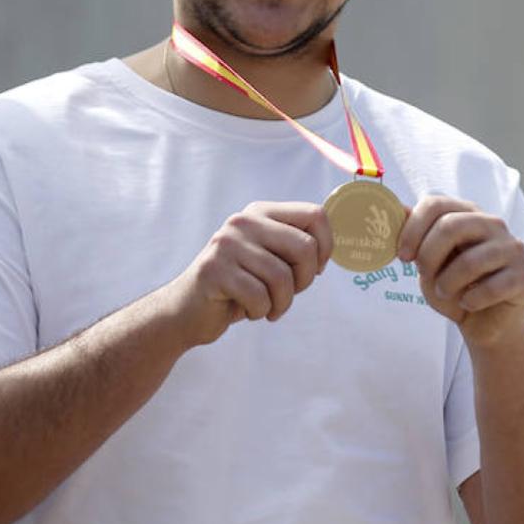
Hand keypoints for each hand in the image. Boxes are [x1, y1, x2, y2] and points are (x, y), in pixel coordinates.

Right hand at [161, 202, 332, 345]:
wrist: (187, 311)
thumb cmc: (239, 287)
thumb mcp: (269, 258)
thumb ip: (295, 246)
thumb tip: (336, 243)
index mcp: (261, 212)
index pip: (315, 215)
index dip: (327, 246)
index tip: (316, 269)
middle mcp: (244, 222)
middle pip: (305, 247)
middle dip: (305, 280)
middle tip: (289, 294)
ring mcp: (226, 244)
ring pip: (282, 277)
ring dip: (281, 303)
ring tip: (268, 307)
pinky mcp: (214, 270)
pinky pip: (259, 296)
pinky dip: (260, 311)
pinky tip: (249, 311)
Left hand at [398, 196, 523, 345]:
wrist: (485, 323)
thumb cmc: (454, 288)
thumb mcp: (427, 261)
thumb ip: (414, 236)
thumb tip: (393, 209)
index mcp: (466, 214)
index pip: (435, 203)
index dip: (412, 229)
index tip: (403, 257)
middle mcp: (492, 223)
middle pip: (451, 226)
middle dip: (429, 256)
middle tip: (424, 276)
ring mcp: (512, 247)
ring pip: (470, 261)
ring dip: (448, 284)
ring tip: (446, 293)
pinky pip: (491, 287)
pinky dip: (472, 301)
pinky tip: (469, 304)